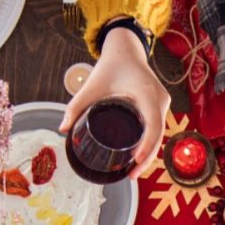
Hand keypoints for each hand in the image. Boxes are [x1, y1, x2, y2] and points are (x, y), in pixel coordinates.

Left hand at [59, 26, 169, 176]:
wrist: (126, 49)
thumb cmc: (110, 66)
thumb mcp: (91, 86)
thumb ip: (75, 106)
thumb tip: (62, 129)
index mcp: (146, 93)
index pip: (153, 125)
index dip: (147, 146)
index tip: (135, 161)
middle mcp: (160, 99)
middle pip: (158, 134)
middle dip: (147, 157)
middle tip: (131, 175)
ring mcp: (163, 102)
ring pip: (160, 133)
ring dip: (150, 152)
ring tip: (134, 170)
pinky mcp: (161, 105)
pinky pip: (159, 127)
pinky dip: (151, 143)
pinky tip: (141, 156)